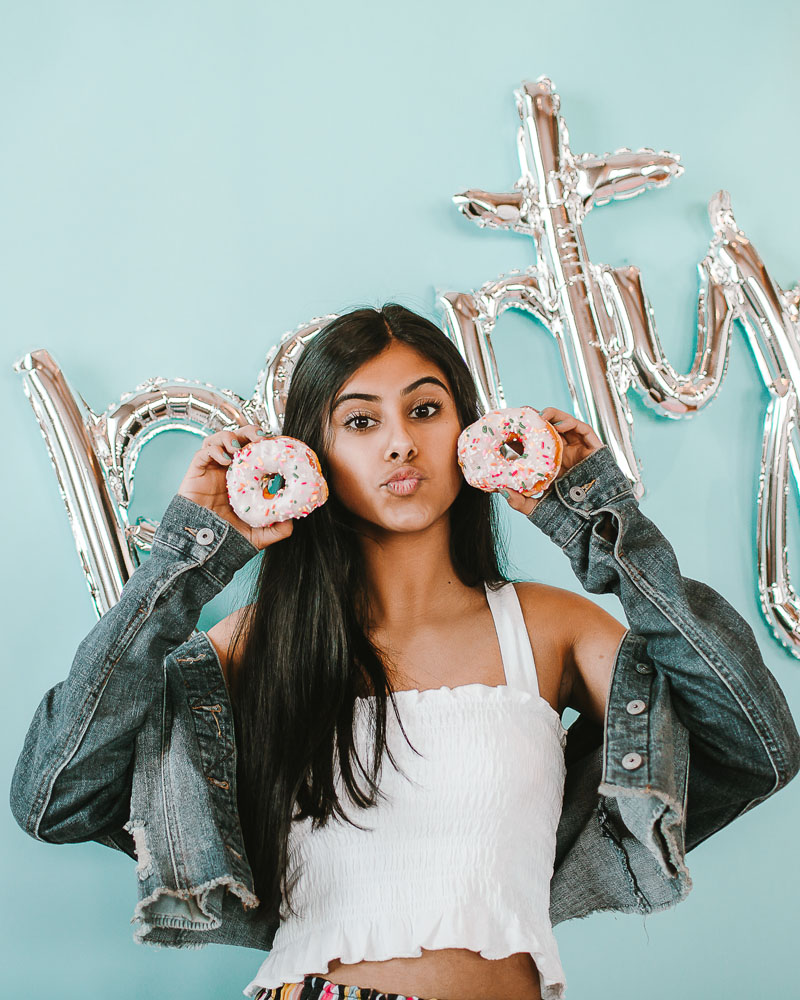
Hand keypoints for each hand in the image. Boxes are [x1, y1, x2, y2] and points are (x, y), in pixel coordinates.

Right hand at [177, 424, 294, 550]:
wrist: (203, 545)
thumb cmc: (227, 538)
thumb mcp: (259, 534)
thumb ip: (277, 529)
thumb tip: (292, 520)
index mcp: (244, 479)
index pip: (255, 452)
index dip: (264, 444)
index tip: (275, 443)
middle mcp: (229, 470)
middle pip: (239, 438)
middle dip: (249, 431)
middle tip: (259, 437)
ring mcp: (212, 469)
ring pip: (219, 439)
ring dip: (230, 436)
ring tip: (238, 446)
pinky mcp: (197, 472)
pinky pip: (203, 451)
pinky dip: (215, 450)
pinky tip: (225, 460)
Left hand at [501, 406, 603, 515]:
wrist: (594, 518)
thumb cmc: (568, 514)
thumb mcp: (537, 506)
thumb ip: (519, 501)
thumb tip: (501, 491)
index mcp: (552, 464)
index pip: (538, 442)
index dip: (526, 432)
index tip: (512, 426)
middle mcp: (565, 454)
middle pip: (551, 429)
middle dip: (538, 419)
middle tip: (524, 413)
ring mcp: (579, 450)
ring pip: (566, 424)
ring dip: (553, 416)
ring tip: (540, 416)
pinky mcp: (593, 448)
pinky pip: (583, 429)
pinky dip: (570, 422)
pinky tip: (558, 425)